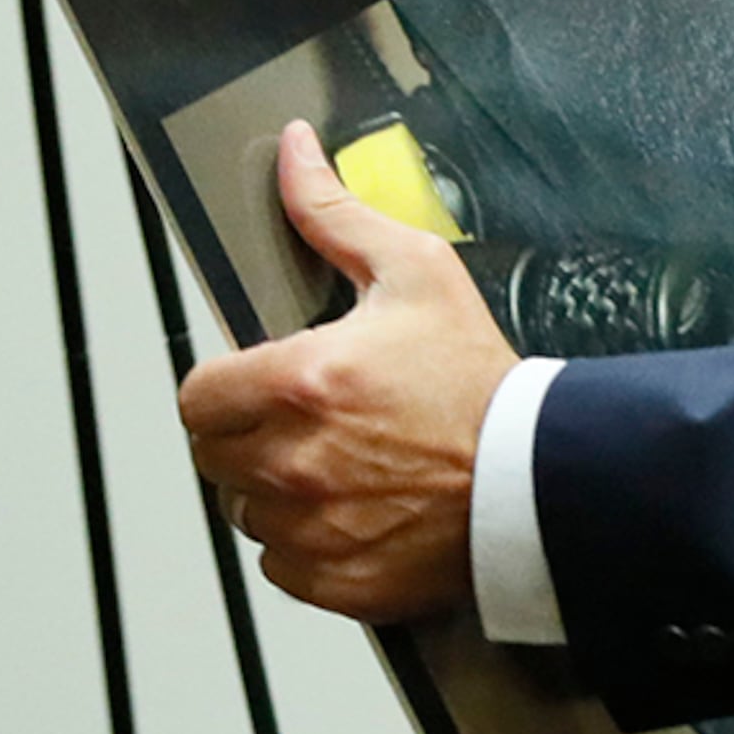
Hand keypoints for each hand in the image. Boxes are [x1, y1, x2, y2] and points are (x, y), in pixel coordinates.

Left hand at [178, 119, 518, 625]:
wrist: (537, 473)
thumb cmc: (478, 377)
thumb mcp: (416, 271)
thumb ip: (336, 213)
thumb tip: (293, 155)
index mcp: (301, 381)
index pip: (197, 396)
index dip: (225, 387)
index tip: (260, 384)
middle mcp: (293, 459)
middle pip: (213, 457)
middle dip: (249, 435)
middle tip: (309, 419)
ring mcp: (310, 526)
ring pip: (246, 511)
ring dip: (276, 490)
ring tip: (340, 463)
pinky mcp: (332, 578)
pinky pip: (281, 564)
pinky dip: (307, 543)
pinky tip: (354, 508)